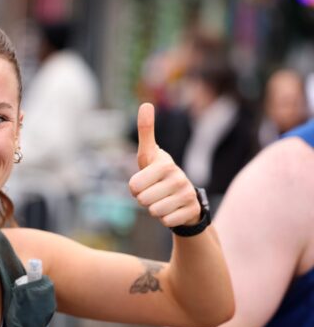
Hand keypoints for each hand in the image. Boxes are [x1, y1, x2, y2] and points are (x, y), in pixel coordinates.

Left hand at [129, 103, 200, 227]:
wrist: (184, 196)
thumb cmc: (159, 173)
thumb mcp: (149, 155)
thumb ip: (146, 132)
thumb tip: (146, 104)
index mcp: (164, 163)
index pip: (133, 186)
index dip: (134, 188)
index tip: (144, 181)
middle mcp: (178, 177)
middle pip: (142, 200)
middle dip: (144, 200)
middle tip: (154, 192)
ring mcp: (187, 194)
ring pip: (154, 212)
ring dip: (154, 209)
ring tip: (163, 200)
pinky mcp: (192, 210)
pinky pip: (166, 222)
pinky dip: (166, 219)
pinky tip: (173, 209)